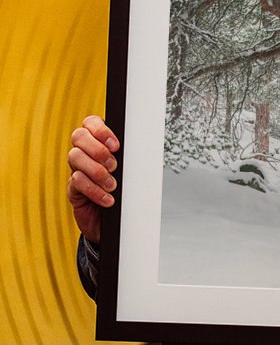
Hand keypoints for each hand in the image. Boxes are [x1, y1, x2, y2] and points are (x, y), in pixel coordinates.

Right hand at [67, 115, 119, 242]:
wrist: (115, 221)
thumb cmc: (124, 191)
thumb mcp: (128, 171)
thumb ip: (129, 157)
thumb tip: (142, 146)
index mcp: (98, 143)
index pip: (90, 123)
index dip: (100, 129)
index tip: (116, 145)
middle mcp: (84, 153)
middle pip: (79, 136)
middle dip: (98, 149)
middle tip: (114, 166)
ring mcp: (76, 170)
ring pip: (75, 157)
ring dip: (97, 171)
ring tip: (112, 185)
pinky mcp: (73, 189)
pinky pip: (77, 182)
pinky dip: (94, 190)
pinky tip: (108, 199)